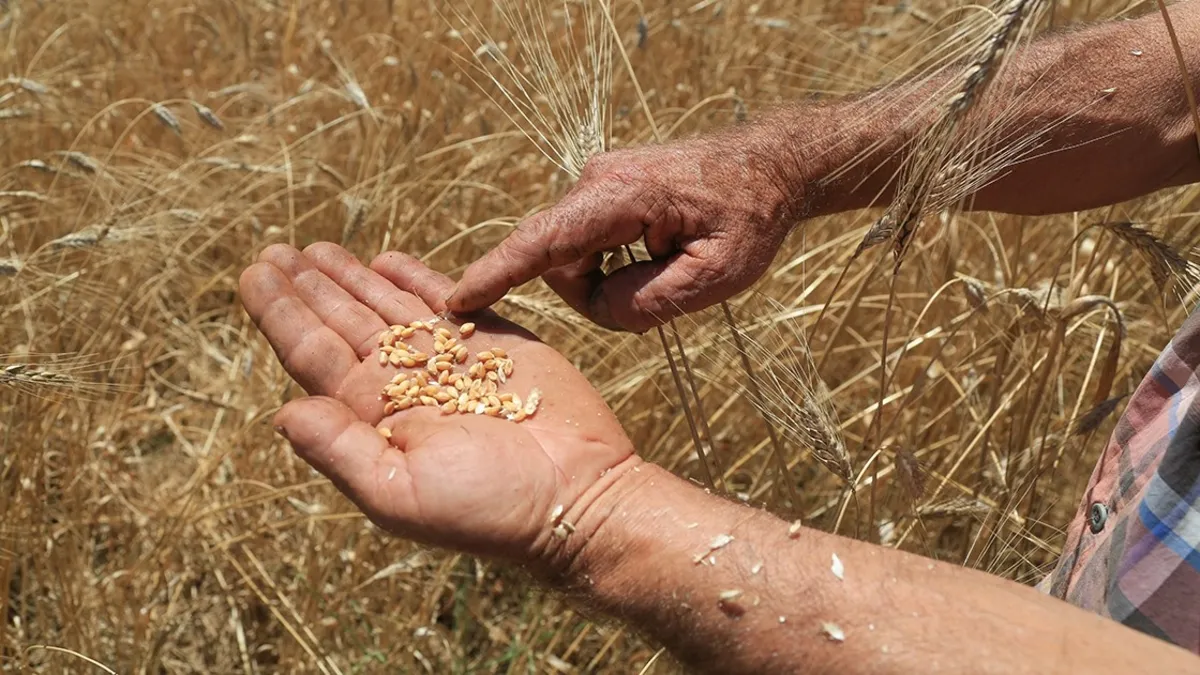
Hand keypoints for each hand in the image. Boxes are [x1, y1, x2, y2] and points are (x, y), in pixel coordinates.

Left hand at [239, 243, 637, 574]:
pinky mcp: (496, 339)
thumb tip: (281, 412)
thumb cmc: (489, 507)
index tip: (254, 273)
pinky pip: (445, 299)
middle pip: (342, 321)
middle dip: (307, 285)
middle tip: (272, 250)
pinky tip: (385, 261)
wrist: (578, 496)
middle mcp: (404, 382)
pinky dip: (415, 278)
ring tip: (313, 250)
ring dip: (349, 277)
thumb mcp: (398, 492)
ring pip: (386, 305)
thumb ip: (338, 449)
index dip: (281, 312)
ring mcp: (449, 358)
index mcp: (373, 416)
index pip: (313, 353)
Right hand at [445, 134, 797, 332]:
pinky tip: (657, 254)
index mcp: (620, 196)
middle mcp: (596, 181)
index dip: (495, 275)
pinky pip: (584, 244)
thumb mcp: (717, 277)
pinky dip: (612, 264)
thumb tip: (599, 308)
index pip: (541, 242)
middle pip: (560, 263)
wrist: (769, 167)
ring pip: (572, 258)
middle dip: (598, 294)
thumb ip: (650, 303)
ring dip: (611, 280)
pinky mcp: (600, 192)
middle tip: (667, 287)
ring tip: (671, 265)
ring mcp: (595, 182)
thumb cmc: (750, 219)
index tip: (454, 300)